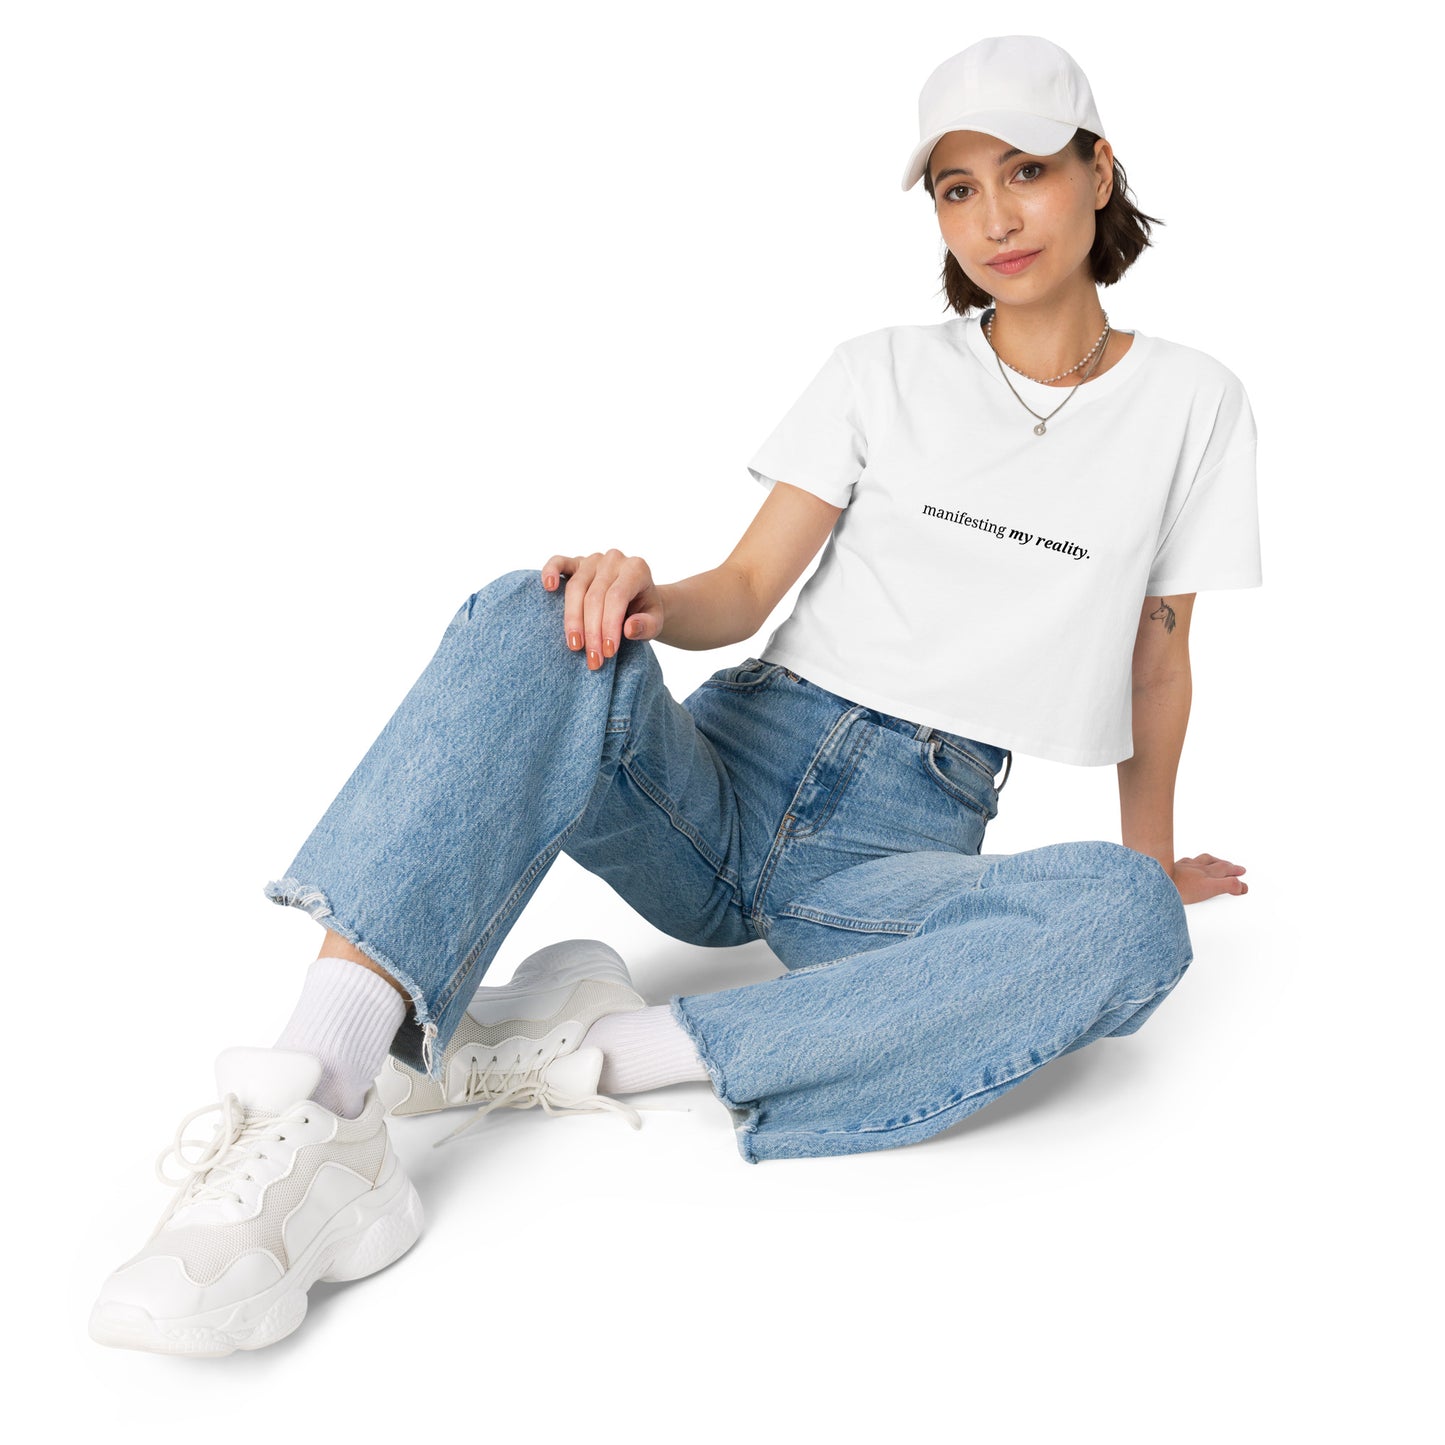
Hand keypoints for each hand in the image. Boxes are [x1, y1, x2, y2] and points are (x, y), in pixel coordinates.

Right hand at [540, 550, 665, 669]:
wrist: (639, 599)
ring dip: (573, 620)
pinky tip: (548, 588)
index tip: (608, 652)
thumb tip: (629, 629)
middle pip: (594, 596)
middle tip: (593, 659)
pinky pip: (559, 562)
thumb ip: (648, 626)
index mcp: (636, 569)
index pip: (617, 597)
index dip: (609, 625)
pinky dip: (550, 572)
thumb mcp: (655, 622)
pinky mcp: (576, 562)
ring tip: (575, 646)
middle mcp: (614, 560)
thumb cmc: (645, 611)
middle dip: (592, 631)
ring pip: (575, 587)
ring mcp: (593, 559)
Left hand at [1171, 852, 1248, 904]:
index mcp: (1207, 873)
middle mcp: (1196, 868)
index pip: (1226, 873)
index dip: (1235, 876)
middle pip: (1216, 864)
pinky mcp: (1171, 868)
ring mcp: (1184, 867)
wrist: (1157, 881)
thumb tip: (1241, 885)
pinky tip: (1188, 863)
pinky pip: (1184, 862)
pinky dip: (1191, 862)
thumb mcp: (1209, 888)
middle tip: (1236, 868)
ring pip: (1201, 861)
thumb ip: (1227, 886)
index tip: (1243, 880)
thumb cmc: (1180, 886)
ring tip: (1216, 861)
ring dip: (1211, 861)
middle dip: (1228, 867)